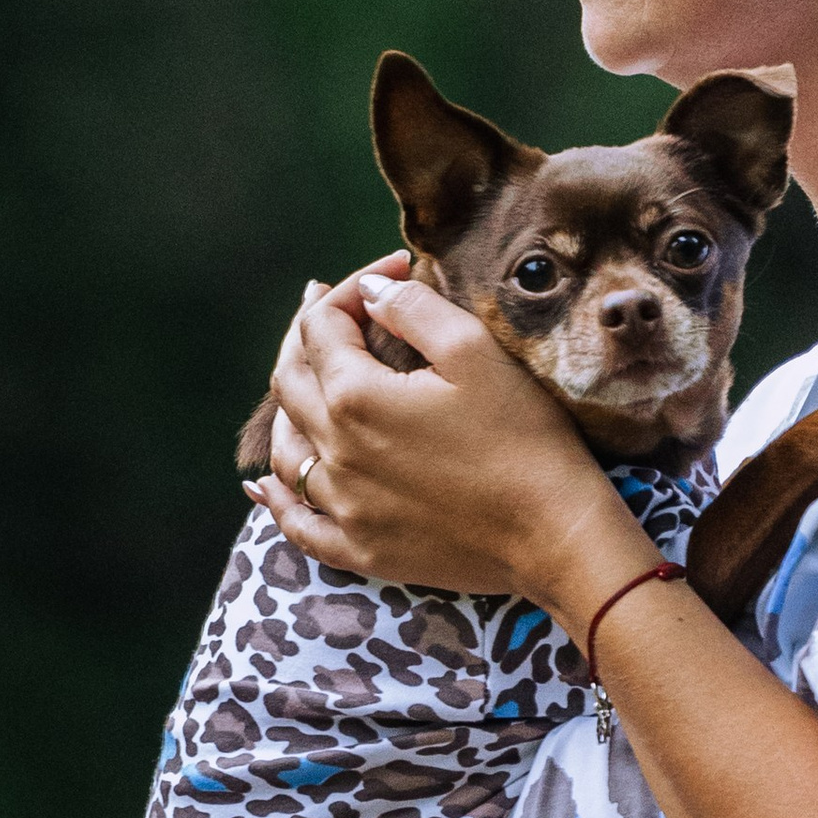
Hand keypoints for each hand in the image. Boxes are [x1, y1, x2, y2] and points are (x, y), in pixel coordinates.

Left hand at [250, 261, 615, 605]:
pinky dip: (274, 499)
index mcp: (356, 398)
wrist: (554, 537)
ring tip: (308, 380)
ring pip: (286, 450)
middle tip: (330, 305)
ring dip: (289, 407)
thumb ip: (412, 310)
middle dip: (306, 335)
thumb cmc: (524, 439)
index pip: (323, 327)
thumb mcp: (475, 353)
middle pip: (290, 382)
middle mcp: (335, 454)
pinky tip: (262, 486)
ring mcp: (343, 508)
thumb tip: (369, 291)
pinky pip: (297, 523)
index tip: (393, 267)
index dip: (350, 287)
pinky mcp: (360, 549)